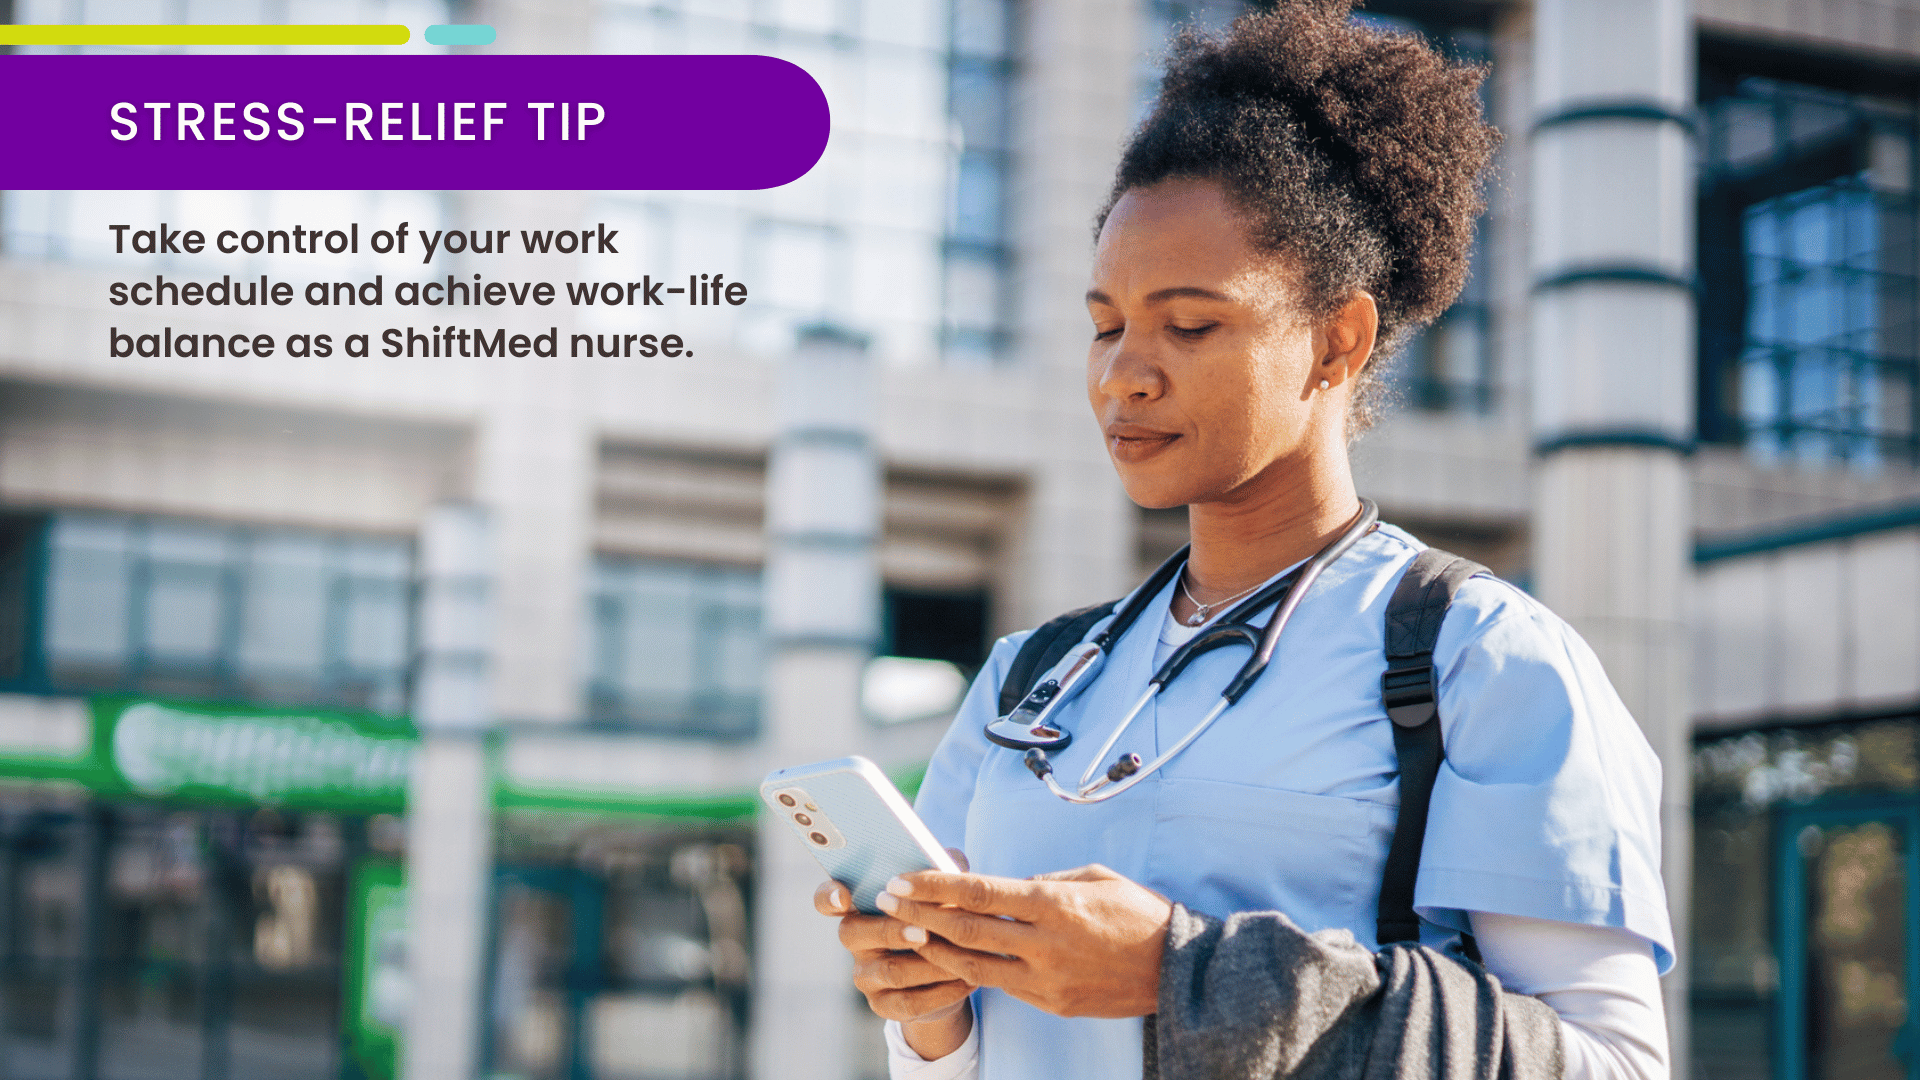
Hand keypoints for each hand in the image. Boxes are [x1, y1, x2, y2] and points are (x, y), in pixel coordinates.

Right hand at [814, 849, 974, 1059]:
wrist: (947, 972)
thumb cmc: (938, 918)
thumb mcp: (939, 892)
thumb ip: (940, 870)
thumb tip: (953, 858)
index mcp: (860, 905)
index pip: (827, 898)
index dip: (828, 897)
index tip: (843, 897)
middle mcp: (855, 940)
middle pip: (853, 934)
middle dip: (891, 931)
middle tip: (923, 931)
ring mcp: (865, 974)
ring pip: (889, 970)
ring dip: (928, 963)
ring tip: (960, 956)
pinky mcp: (883, 1005)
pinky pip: (909, 1002)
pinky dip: (941, 991)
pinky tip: (965, 980)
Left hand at [876, 863, 1172, 1018]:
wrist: (1176, 971)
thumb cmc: (1138, 914)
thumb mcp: (1094, 878)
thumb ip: (1046, 882)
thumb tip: (1009, 888)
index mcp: (1054, 904)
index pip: (979, 892)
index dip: (934, 885)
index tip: (902, 878)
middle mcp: (1044, 944)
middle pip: (965, 930)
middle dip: (919, 914)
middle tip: (887, 901)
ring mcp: (1045, 979)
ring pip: (973, 965)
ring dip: (934, 947)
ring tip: (907, 931)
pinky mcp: (1051, 1003)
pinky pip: (1001, 985)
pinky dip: (971, 969)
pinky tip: (951, 956)